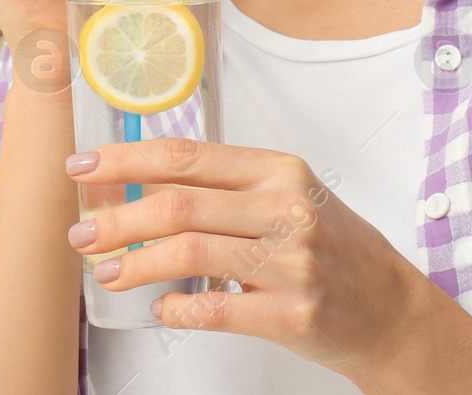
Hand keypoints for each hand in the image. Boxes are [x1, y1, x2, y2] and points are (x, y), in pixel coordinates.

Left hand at [65, 137, 422, 379]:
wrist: (389, 307)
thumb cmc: (334, 247)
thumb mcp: (290, 197)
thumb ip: (229, 188)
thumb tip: (144, 184)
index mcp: (280, 171)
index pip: (187, 157)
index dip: (126, 160)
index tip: (85, 167)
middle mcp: (287, 209)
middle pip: (178, 205)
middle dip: (117, 220)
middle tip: (82, 234)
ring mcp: (292, 263)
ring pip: (190, 254)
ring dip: (134, 265)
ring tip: (106, 272)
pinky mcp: (293, 314)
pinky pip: (217, 310)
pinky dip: (178, 310)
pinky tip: (160, 309)